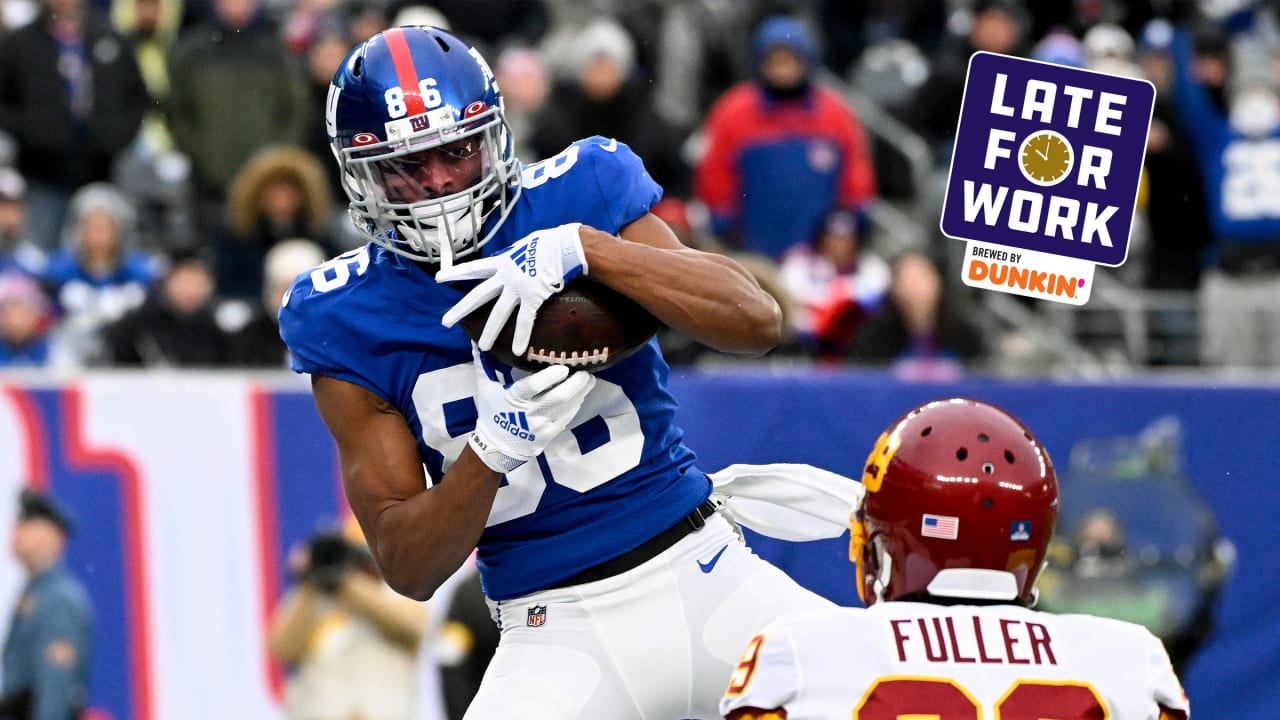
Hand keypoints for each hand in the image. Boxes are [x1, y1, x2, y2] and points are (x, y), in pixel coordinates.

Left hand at [439, 223, 587, 355]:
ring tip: (482, 347)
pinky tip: (518, 351)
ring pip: (500, 313)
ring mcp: (518, 288)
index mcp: (502, 262)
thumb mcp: (525, 245)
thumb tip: (516, 258)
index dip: (456, 273)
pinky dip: (522, 336)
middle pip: (478, 296)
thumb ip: (515, 256)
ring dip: (491, 331)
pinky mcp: (533, 297)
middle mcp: (506, 276)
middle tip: (445, 322)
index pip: (474, 268)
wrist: (566, 246)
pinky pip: (526, 320)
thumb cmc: (550, 243)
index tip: (439, 278)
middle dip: (461, 309)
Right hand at [468, 346, 594, 472]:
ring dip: (581, 392)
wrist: (496, 447)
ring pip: (567, 407)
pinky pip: (567, 417)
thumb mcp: (485, 388)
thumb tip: (476, 340)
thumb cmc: (491, 413)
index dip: (550, 377)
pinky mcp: (549, 434)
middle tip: (585, 371)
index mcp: (513, 399)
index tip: (563, 366)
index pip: (533, 387)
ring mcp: (541, 426)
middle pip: (558, 397)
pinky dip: (576, 404)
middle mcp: (529, 413)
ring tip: (590, 379)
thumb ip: (483, 364)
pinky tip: (581, 394)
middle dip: (575, 384)